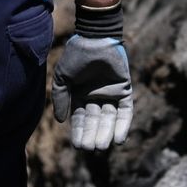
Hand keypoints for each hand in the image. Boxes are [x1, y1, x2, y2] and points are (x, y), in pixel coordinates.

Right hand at [51, 35, 132, 150]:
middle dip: (92, 135)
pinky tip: (119, 139)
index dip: (79, 132)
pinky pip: (125, 112)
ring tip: (102, 146)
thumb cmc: (77, 55)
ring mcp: (111, 94)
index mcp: (81, 94)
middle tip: (90, 149)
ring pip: (109, 119)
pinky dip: (123, 126)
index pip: (80, 118)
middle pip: (95, 122)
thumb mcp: (63, 77)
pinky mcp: (125, 90)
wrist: (95, 37)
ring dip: (106, 133)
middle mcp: (96, 96)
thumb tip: (60, 121)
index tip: (78, 146)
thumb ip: (61, 98)